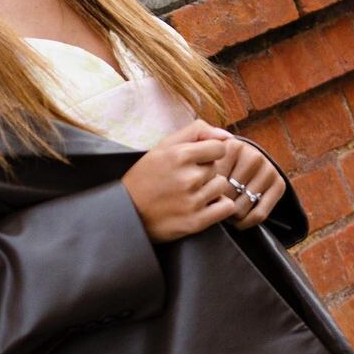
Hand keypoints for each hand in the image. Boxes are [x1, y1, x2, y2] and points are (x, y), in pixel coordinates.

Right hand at [120, 119, 242, 242]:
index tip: (196, 161)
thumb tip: (227, 135)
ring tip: (190, 194)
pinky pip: (226, 207)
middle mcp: (188, 177)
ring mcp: (193, 201)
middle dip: (205, 172)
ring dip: (211, 189)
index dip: (208, 153)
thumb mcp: (163, 146)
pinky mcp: (196, 222)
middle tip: (184, 180)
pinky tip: (203, 205)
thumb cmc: (145, 177)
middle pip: (218, 168)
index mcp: (180, 155)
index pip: (219, 148)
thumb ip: (196, 132)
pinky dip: (219, 206)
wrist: (126, 212)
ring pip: (222, 187)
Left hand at [210, 135, 286, 231]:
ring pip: (241, 208)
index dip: (204, 193)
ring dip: (230, 216)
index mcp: (232, 146)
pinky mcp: (279, 184)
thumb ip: (197, 157)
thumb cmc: (217, 166)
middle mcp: (254, 156)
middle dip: (218, 204)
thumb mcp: (204, 157)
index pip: (213, 181)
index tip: (201, 193)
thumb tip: (202, 166)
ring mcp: (268, 169)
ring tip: (223, 210)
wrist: (245, 164)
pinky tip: (237, 220)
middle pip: (228, 195)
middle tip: (213, 205)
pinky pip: (259, 215)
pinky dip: (245, 223)